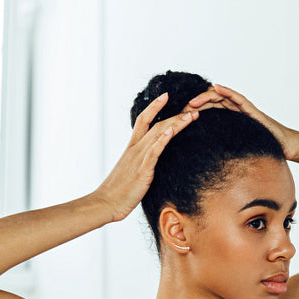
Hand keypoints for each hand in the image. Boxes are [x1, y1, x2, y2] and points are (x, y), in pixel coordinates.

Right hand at [88, 93, 198, 222]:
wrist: (104, 203)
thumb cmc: (118, 192)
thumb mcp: (131, 172)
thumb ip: (141, 163)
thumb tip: (150, 162)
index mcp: (132, 148)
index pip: (143, 120)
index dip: (154, 107)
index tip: (166, 96)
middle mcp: (135, 149)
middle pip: (156, 124)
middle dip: (175, 115)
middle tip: (193, 107)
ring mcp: (138, 159)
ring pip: (158, 134)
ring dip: (176, 123)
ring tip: (191, 115)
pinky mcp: (142, 171)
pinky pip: (153, 152)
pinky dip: (162, 140)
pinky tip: (172, 131)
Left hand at [189, 83, 298, 158]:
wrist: (283, 147)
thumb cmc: (261, 150)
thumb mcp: (234, 150)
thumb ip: (221, 149)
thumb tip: (201, 161)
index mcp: (227, 120)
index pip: (206, 111)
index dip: (192, 112)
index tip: (179, 117)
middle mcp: (233, 111)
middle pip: (210, 102)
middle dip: (194, 104)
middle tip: (180, 110)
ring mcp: (242, 109)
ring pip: (220, 97)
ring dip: (205, 97)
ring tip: (192, 101)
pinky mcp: (251, 109)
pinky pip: (237, 97)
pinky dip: (226, 91)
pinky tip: (216, 88)